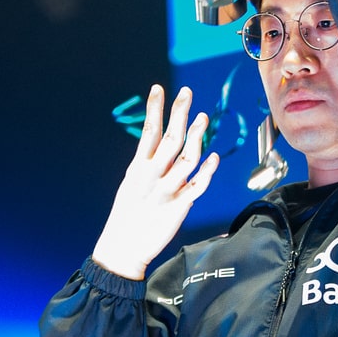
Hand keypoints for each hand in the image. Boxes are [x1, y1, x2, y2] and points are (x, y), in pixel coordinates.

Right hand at [92, 84, 219, 279]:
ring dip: (196, 137)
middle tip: (187, 92)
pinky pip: (197, 186)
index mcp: (138, 168)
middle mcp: (152, 176)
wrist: (123, 248)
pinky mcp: (178, 207)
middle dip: (178, 114)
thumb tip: (164, 148)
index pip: (148, 132)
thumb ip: (149, 166)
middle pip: (170, 139)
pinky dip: (207, 171)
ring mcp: (166, 190)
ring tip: (203, 117)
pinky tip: (214, 157)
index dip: (154, 109)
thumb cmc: (127, 216)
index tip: (159, 88)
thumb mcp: (132, 185)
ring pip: (186, 158)